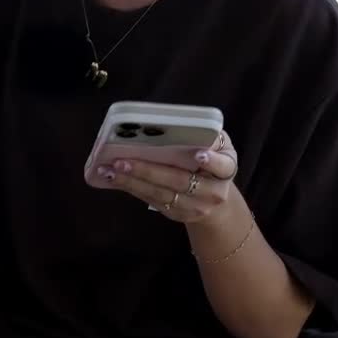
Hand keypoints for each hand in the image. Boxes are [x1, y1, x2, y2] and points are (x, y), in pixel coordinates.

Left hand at [95, 130, 238, 223]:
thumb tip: (173, 123)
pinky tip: (115, 178)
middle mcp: (213, 192)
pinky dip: (132, 188)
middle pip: (180, 181)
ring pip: (161, 194)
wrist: (215, 202)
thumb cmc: (213, 164)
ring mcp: (194, 207)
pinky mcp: (176, 214)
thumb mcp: (219, 149)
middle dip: (150, 171)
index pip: (223, 166)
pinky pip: (152, 200)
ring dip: (133, 182)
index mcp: (226, 170)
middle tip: (123, 160)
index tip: (199, 156)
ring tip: (111, 169)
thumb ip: (206, 137)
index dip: (212, 162)